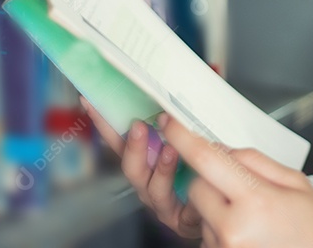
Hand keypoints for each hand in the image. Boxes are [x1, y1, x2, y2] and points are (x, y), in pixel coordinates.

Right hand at [80, 96, 202, 239]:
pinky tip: (198, 182)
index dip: (104, 124)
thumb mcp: (190, 141)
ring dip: (162, 168)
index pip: (120, 142)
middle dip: (133, 147)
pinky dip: (193, 199)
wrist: (222, 205)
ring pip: (155, 190)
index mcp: (146, 164)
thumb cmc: (203, 172)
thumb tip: (178, 92)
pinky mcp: (183, 221)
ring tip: (171, 150)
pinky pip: (185, 210)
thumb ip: (179, 123)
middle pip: (132, 168)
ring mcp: (163, 205)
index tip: (90, 101)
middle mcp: (148, 185)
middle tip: (138, 126)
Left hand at [158, 112, 312, 247]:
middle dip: (210, 180)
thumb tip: (221, 150)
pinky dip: (221, 229)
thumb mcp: (295, 183)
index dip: (182, 137)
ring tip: (254, 220)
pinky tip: (249, 234)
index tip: (169, 123)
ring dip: (218, 209)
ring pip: (201, 212)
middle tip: (240, 187)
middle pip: (196, 187)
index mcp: (255, 200)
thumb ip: (254, 161)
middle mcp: (232, 228)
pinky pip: (207, 234)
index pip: (205, 159)